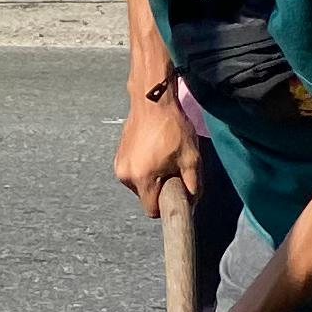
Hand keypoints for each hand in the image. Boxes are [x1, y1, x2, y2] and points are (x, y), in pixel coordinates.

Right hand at [115, 88, 201, 217]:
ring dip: (150, 178)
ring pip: (138, 185)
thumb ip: (194, 185)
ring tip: (162, 158)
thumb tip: (193, 202)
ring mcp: (119, 165)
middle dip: (158, 189)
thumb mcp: (191, 158)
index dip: (165, 205)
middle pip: (145, 197)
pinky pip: (133, 172)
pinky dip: (143, 168)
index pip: (151, 211)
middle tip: (171, 170)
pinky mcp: (117, 156)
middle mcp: (126, 175)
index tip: (174, 192)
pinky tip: (152, 152)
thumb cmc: (172, 128)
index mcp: (143, 179)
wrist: (152, 101)